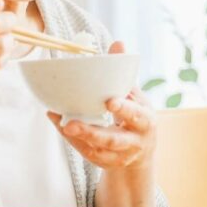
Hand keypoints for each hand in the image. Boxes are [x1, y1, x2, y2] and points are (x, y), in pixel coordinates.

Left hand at [47, 41, 156, 171]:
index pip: (137, 115)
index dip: (125, 109)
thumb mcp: (135, 96)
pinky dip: (73, 140)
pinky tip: (60, 124)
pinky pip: (88, 153)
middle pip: (114, 139)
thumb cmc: (135, 116)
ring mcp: (120, 155)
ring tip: (63, 124)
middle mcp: (135, 141)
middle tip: (71, 123)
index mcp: (146, 120)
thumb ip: (124, 73)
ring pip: (98, 150)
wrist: (141, 151)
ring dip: (78, 138)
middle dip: (93, 132)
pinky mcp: (106, 163)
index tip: (110, 101)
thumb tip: (117, 43)